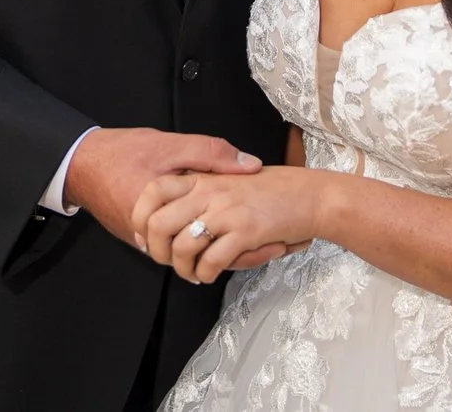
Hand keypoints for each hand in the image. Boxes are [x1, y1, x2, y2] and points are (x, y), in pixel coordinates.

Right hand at [64, 127, 262, 250]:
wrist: (82, 164)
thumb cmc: (124, 152)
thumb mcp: (171, 145)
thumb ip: (212, 154)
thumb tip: (251, 165)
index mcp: (169, 214)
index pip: (214, 241)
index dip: (247, 243)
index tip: (277, 240)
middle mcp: (155, 237)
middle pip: (204, 257)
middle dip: (238, 254)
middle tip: (274, 248)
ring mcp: (145, 242)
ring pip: (190, 256)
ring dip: (217, 250)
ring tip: (250, 243)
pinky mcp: (140, 241)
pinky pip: (176, 249)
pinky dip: (197, 242)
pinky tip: (214, 231)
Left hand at [133, 168, 334, 283]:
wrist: (310, 196)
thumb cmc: (272, 192)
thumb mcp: (230, 181)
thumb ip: (202, 193)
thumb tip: (172, 216)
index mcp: (204, 177)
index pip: (154, 190)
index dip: (141, 216)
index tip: (144, 236)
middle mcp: (210, 191)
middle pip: (159, 223)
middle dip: (157, 250)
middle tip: (168, 261)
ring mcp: (227, 210)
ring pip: (183, 246)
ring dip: (183, 268)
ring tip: (192, 273)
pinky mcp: (245, 231)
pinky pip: (211, 260)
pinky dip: (205, 273)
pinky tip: (210, 274)